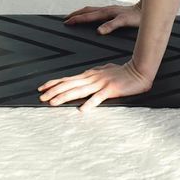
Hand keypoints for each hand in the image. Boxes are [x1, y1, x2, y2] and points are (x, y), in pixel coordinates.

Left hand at [37, 60, 152, 112]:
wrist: (138, 70)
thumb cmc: (122, 72)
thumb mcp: (105, 70)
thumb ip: (94, 74)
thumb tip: (86, 75)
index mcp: (90, 75)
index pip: (68, 79)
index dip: (54, 83)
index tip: (42, 88)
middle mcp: (92, 78)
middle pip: (69, 85)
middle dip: (54, 91)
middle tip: (41, 97)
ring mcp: (100, 83)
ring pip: (79, 90)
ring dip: (65, 96)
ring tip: (53, 102)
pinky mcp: (110, 89)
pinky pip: (98, 97)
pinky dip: (90, 103)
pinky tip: (82, 110)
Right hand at [63, 1, 141, 33]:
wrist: (146, 10)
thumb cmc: (137, 16)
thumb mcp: (124, 22)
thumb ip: (111, 25)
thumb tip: (98, 31)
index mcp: (106, 12)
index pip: (87, 15)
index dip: (76, 19)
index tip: (66, 22)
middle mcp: (106, 9)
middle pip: (87, 10)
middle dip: (75, 14)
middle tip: (65, 19)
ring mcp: (109, 10)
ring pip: (91, 10)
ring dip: (81, 13)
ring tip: (74, 17)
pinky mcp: (113, 11)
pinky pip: (97, 12)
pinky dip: (90, 14)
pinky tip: (91, 18)